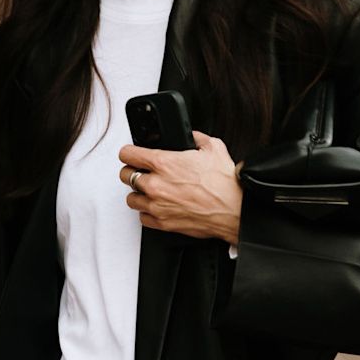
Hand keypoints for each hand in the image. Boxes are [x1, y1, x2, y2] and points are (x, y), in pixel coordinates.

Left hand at [118, 131, 241, 243]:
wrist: (234, 210)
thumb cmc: (225, 183)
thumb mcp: (213, 147)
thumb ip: (196, 138)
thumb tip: (191, 136)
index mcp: (164, 163)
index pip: (128, 154)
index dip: (129, 152)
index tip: (132, 154)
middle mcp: (156, 185)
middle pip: (125, 176)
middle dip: (133, 171)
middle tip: (143, 172)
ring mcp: (157, 206)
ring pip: (131, 198)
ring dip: (139, 193)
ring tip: (150, 191)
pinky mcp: (163, 223)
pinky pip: (142, 217)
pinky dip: (147, 212)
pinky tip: (157, 206)